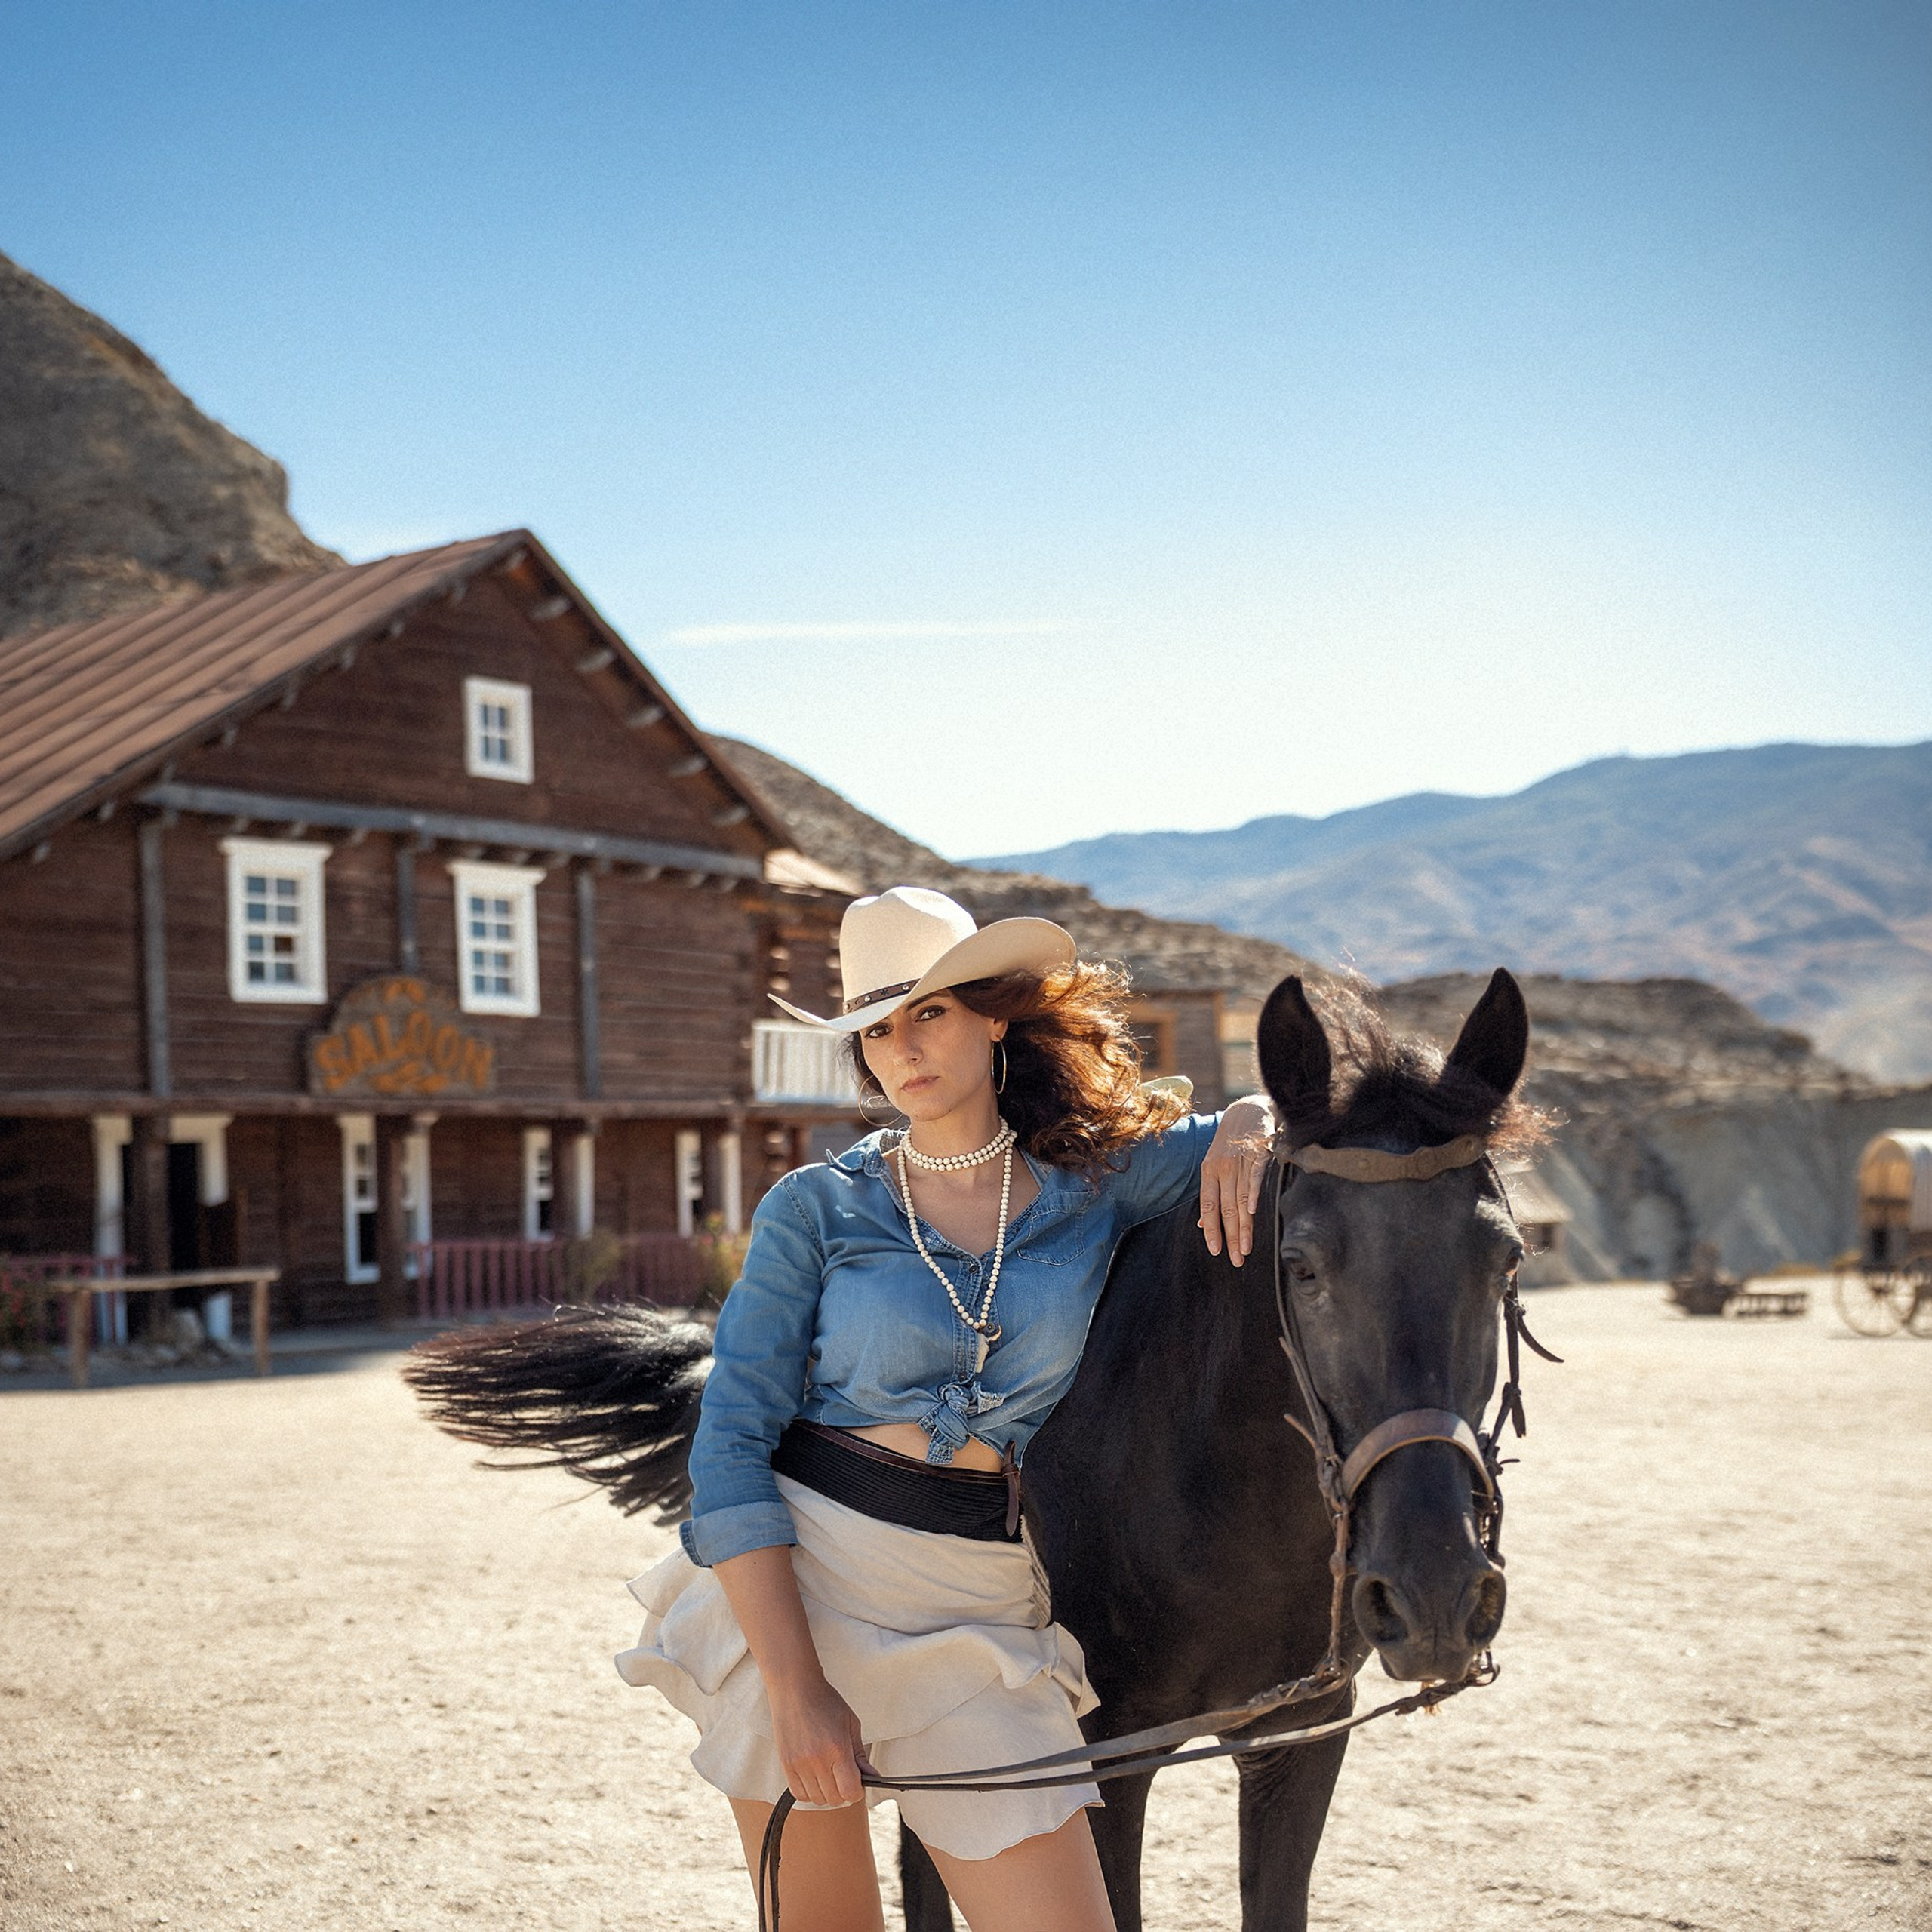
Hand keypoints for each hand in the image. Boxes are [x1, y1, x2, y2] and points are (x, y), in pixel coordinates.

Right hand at [768, 1675, 872, 1806]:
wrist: (795, 1688)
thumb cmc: (824, 1701)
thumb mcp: (851, 1723)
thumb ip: (860, 1754)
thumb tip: (871, 1776)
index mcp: (837, 1748)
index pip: (850, 1791)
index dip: (857, 1791)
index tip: (858, 1783)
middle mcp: (817, 1760)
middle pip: (835, 1798)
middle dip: (843, 1791)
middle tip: (844, 1775)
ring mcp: (799, 1764)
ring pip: (817, 1799)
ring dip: (826, 1792)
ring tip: (828, 1773)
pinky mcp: (786, 1765)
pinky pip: (800, 1794)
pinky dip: (810, 1791)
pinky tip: (814, 1777)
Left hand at [1199, 1096, 1274, 1266]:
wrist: (1247, 1110)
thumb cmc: (1231, 1142)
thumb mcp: (1214, 1165)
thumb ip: (1211, 1194)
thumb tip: (1201, 1224)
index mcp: (1209, 1172)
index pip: (1208, 1206)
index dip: (1211, 1230)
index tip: (1216, 1251)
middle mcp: (1222, 1168)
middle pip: (1225, 1208)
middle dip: (1231, 1237)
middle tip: (1236, 1260)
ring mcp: (1239, 1161)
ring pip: (1240, 1200)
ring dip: (1243, 1226)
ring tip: (1246, 1249)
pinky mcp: (1258, 1153)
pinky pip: (1254, 1177)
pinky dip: (1252, 1194)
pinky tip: (1252, 1212)